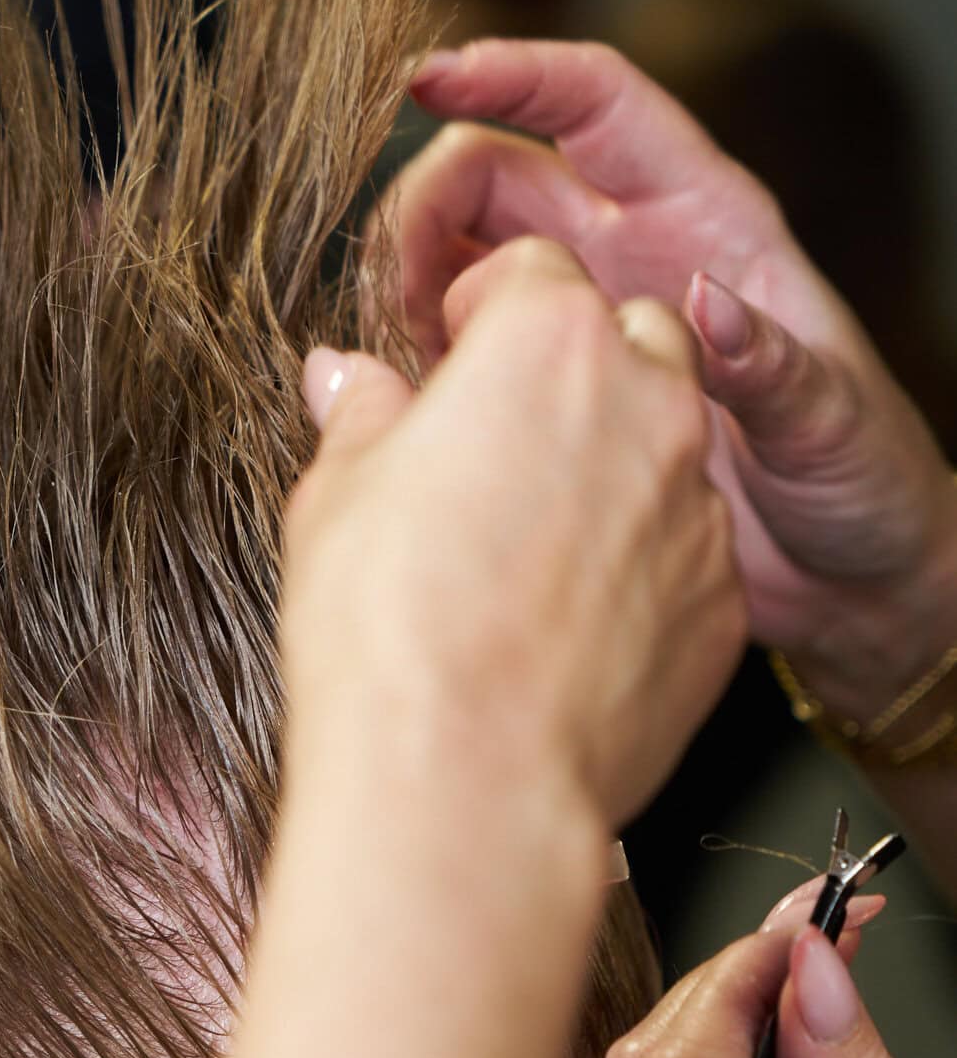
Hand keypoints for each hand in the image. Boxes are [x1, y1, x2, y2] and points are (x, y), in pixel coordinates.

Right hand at [284, 237, 744, 835]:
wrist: (466, 782)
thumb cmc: (386, 629)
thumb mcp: (336, 498)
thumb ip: (362, 420)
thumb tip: (344, 380)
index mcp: (546, 342)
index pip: (531, 275)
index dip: (480, 315)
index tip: (447, 364)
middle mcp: (647, 401)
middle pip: (629, 339)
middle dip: (574, 370)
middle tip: (497, 447)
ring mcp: (694, 506)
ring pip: (666, 449)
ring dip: (610, 471)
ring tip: (525, 552)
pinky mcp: (720, 602)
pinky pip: (681, 557)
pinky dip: (636, 570)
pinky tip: (563, 628)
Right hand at [377, 40, 956, 722]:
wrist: (841, 588)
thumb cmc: (860, 486)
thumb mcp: (833, 421)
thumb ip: (772, 366)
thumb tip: (707, 307)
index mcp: (705, 218)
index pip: (595, 103)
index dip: (513, 74)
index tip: (429, 81)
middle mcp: (638, 257)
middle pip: (504, 180)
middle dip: (432, 205)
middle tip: (391, 279)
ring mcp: (589, 332)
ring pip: (474, 268)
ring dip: (420, 292)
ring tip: (399, 359)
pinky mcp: (557, 407)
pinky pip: (474, 363)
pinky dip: (432, 372)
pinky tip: (417, 418)